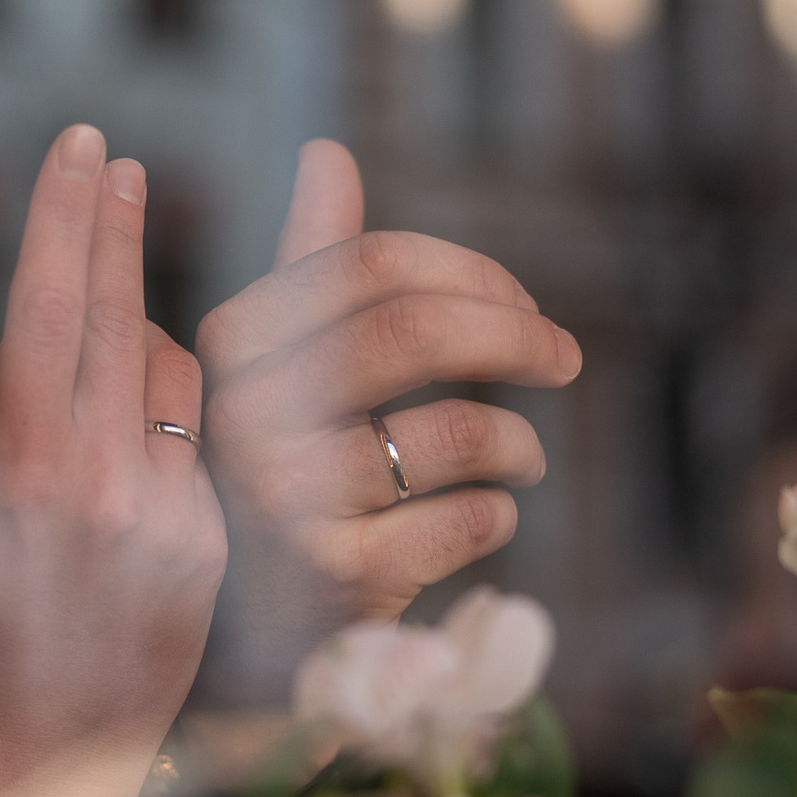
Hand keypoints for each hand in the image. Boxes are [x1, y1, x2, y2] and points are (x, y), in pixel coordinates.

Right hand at [0, 124, 226, 796]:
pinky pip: (196, 436)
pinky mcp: (212, 537)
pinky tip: (131, 462)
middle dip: (117, 229)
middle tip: (122, 162)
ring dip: (140, 347)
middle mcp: (103, 480)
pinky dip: (166, 424)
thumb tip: (26, 338)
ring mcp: (168, 509)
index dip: (69, 217)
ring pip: (171, 370)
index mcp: (24, 467)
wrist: (50, 749)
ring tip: (100, 389)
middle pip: (121, 314)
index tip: (84, 147)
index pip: (53, 307)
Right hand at [195, 140, 581, 703]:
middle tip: (565, 357)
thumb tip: (326, 152)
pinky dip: (500, 511)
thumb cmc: (275, 480)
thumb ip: (305, 265)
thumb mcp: (276, 373)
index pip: (370, 264)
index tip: (525, 306)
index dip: (471, 275)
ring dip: (517, 442)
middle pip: (412, 330)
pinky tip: (486, 518)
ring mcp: (288, 499)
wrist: (242, 645)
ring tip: (522, 459)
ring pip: (457, 428)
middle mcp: (247, 415)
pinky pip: (471, 516)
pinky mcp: (339, 576)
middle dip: (514, 333)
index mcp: (231, 345)